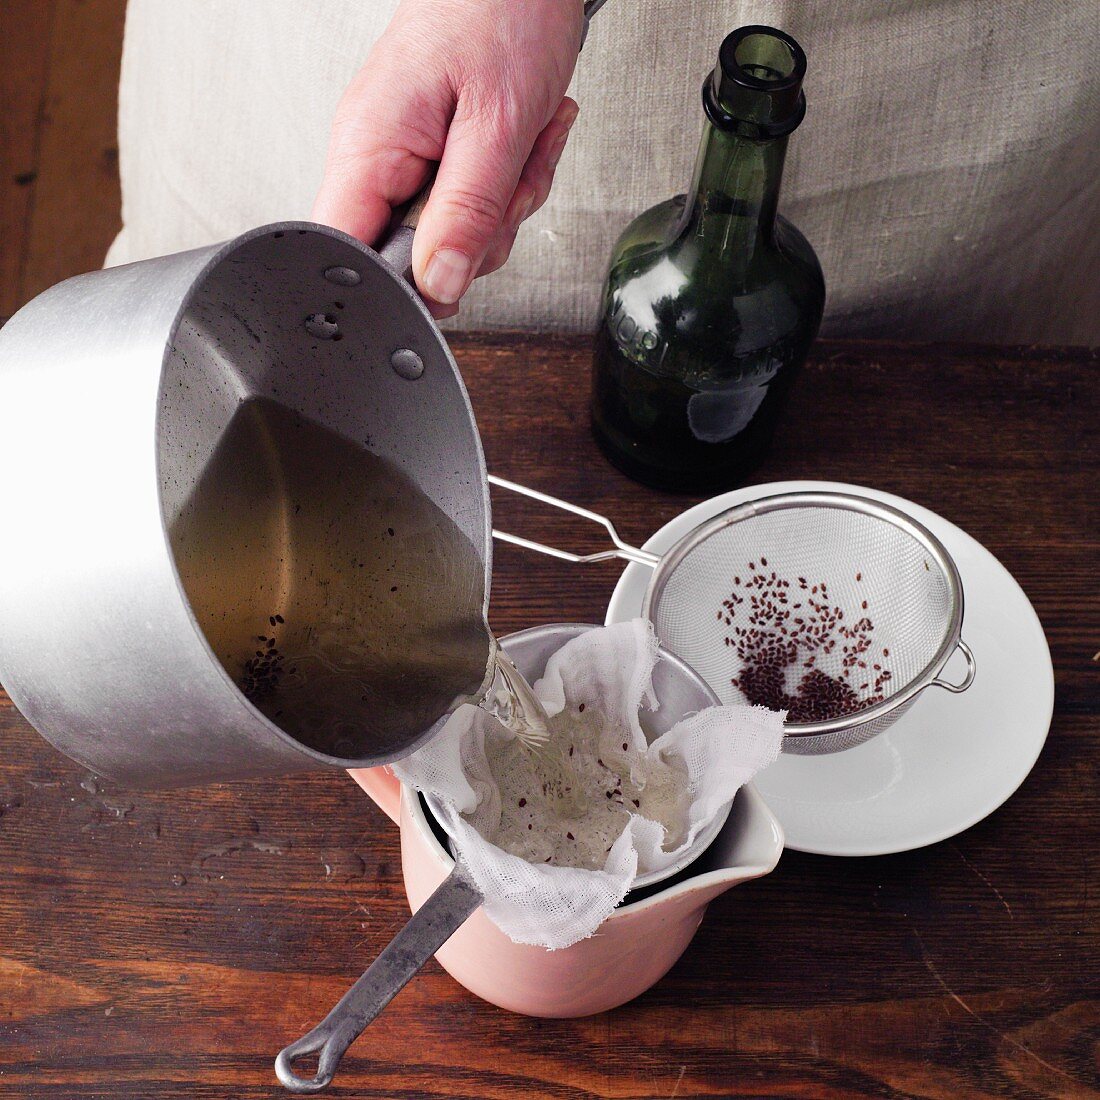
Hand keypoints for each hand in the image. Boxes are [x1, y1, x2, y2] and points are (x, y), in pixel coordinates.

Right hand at [312, 0, 583, 317]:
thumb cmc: (504, 14)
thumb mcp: (498, 127)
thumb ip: (467, 214)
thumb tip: (438, 284)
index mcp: (368, 148)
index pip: (346, 253)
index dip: (398, 286)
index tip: (450, 271)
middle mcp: (376, 158)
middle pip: (410, 259)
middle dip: (477, 239)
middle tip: (506, 187)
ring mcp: (405, 160)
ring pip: (452, 240)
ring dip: (503, 210)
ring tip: (519, 152)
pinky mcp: (434, 159)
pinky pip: (471, 211)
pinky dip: (509, 189)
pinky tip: (521, 146)